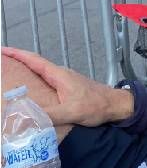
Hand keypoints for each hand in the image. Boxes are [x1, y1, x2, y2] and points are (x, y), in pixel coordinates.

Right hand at [1, 47, 132, 126]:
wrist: (115, 105)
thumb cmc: (96, 105)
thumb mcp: (72, 111)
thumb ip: (50, 114)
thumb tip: (25, 117)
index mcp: (58, 75)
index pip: (34, 60)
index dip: (17, 54)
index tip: (2, 50)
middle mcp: (60, 74)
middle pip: (34, 63)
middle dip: (16, 59)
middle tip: (0, 61)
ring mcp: (63, 81)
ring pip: (39, 72)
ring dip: (24, 69)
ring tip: (8, 72)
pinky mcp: (67, 88)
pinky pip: (45, 80)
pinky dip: (33, 79)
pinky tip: (29, 88)